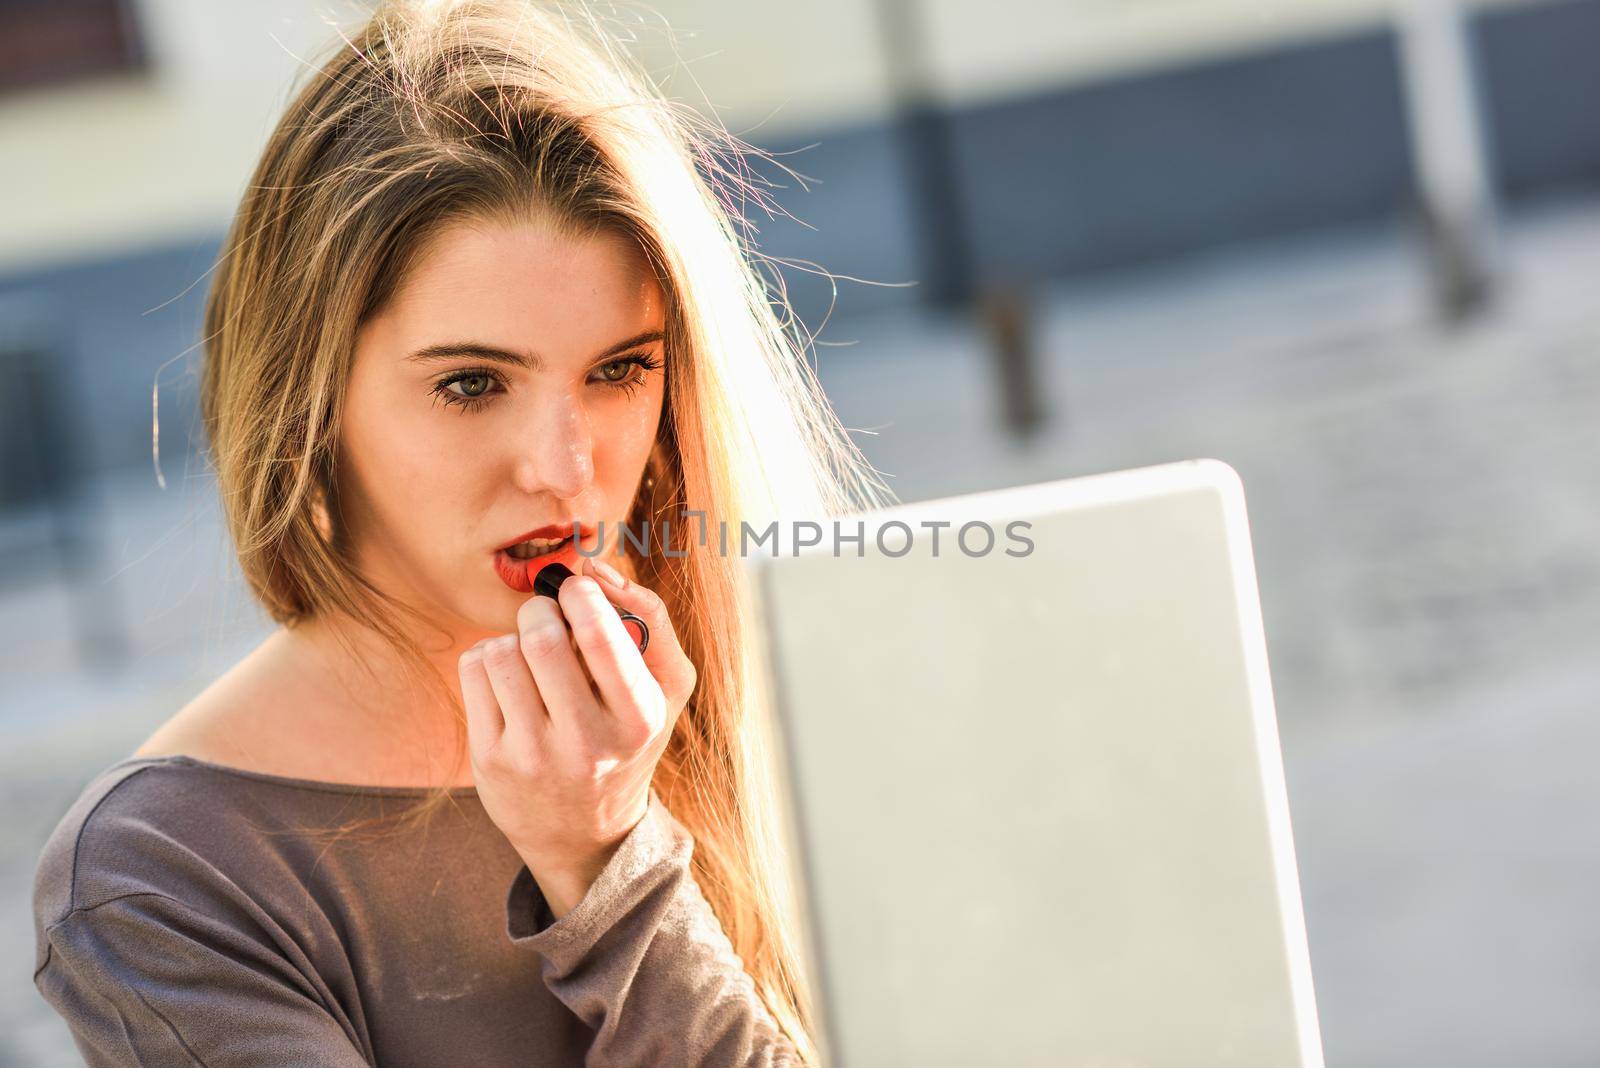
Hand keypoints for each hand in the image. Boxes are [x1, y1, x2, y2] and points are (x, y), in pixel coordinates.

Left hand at [457, 557, 696, 918]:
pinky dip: (488, 657)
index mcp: (638, 719)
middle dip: (541, 609)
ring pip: (501, 651)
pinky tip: (508, 678)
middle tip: (548, 616)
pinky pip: (474, 669)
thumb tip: (595, 570)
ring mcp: (533, 756)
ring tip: (530, 656)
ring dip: (513, 637)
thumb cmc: (628, 737)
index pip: (602, 637)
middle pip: (542, 637)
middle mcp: (586, 743)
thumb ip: (650, 618)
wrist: (584, 830)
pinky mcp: (489, 760)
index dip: (582, 594)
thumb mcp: (666, 688)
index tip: (576, 588)